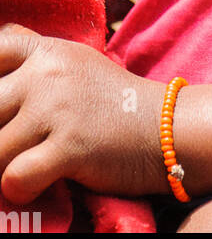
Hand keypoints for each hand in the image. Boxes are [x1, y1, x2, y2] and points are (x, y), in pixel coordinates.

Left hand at [0, 23, 166, 202]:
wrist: (167, 128)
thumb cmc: (115, 102)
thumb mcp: (75, 62)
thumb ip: (36, 56)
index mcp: (47, 51)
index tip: (8, 108)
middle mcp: (48, 73)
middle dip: (0, 133)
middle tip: (19, 143)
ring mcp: (58, 108)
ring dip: (6, 165)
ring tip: (30, 166)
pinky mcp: (70, 146)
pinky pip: (14, 177)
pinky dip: (21, 188)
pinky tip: (40, 183)